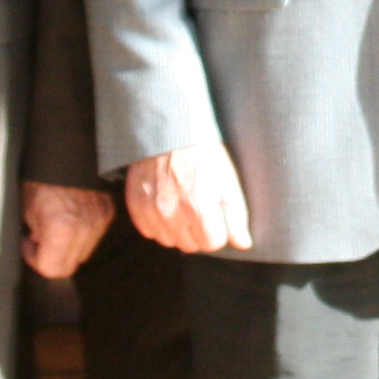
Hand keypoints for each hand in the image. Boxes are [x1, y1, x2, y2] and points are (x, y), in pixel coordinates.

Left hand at [22, 179, 115, 277]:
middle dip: (52, 255)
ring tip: (55, 223)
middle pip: (69, 266)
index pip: (51, 270)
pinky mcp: (108, 213)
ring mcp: (100, 221)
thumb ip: (36, 238)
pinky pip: (93, 236)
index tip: (29, 243)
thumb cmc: (41, 177)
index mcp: (62, 230)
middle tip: (40, 235)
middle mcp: (86, 229)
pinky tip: (69, 215)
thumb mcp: (27, 210)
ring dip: (68, 245)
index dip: (34, 258)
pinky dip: (80, 232)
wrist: (65, 149)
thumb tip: (39, 249)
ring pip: (83, 253)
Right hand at [127, 144, 253, 253]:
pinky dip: (159, 224)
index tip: (217, 216)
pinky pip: (149, 231)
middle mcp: (171, 212)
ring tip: (183, 206)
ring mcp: (150, 210)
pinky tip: (166, 205)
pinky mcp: (136, 206)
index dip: (219, 230)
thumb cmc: (203, 155)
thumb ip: (236, 216)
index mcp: (198, 206)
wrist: (170, 133)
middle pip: (191, 245)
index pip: (213, 243)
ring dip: (178, 230)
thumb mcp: (228, 181)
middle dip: (199, 231)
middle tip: (200, 208)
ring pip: (170, 241)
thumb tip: (243, 243)